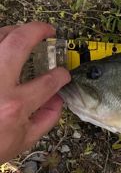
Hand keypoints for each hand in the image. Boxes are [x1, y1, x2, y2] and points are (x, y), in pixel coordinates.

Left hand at [0, 22, 69, 162]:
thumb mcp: (23, 141)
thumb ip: (46, 118)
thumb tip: (58, 99)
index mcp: (15, 104)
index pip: (49, 80)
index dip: (61, 75)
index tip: (63, 74)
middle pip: (18, 43)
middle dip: (37, 30)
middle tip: (48, 30)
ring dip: (12, 30)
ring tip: (22, 32)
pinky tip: (3, 46)